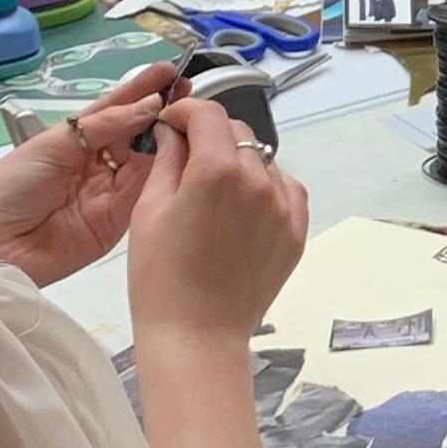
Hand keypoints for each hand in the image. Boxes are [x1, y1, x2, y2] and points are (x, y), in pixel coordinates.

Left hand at [0, 62, 178, 286]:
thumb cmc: (7, 188)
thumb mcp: (51, 146)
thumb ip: (103, 127)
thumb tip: (149, 107)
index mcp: (72, 141)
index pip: (114, 110)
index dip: (140, 91)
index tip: (171, 72)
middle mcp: (95, 164)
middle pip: (135, 135)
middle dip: (160, 113)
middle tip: (190, 93)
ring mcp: (108, 193)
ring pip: (146, 162)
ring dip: (166, 140)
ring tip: (190, 117)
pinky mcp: (118, 222)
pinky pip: (144, 194)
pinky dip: (163, 173)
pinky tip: (180, 153)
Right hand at [125, 94, 310, 347]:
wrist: (196, 335)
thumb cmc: (160, 276)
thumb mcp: (149, 210)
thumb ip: (167, 160)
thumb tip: (173, 131)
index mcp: (218, 170)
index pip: (208, 114)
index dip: (185, 113)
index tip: (171, 125)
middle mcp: (260, 181)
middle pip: (238, 134)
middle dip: (211, 136)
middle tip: (186, 158)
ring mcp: (284, 207)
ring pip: (264, 161)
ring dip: (240, 162)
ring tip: (214, 190)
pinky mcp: (296, 232)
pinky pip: (286, 191)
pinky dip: (266, 188)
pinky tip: (243, 207)